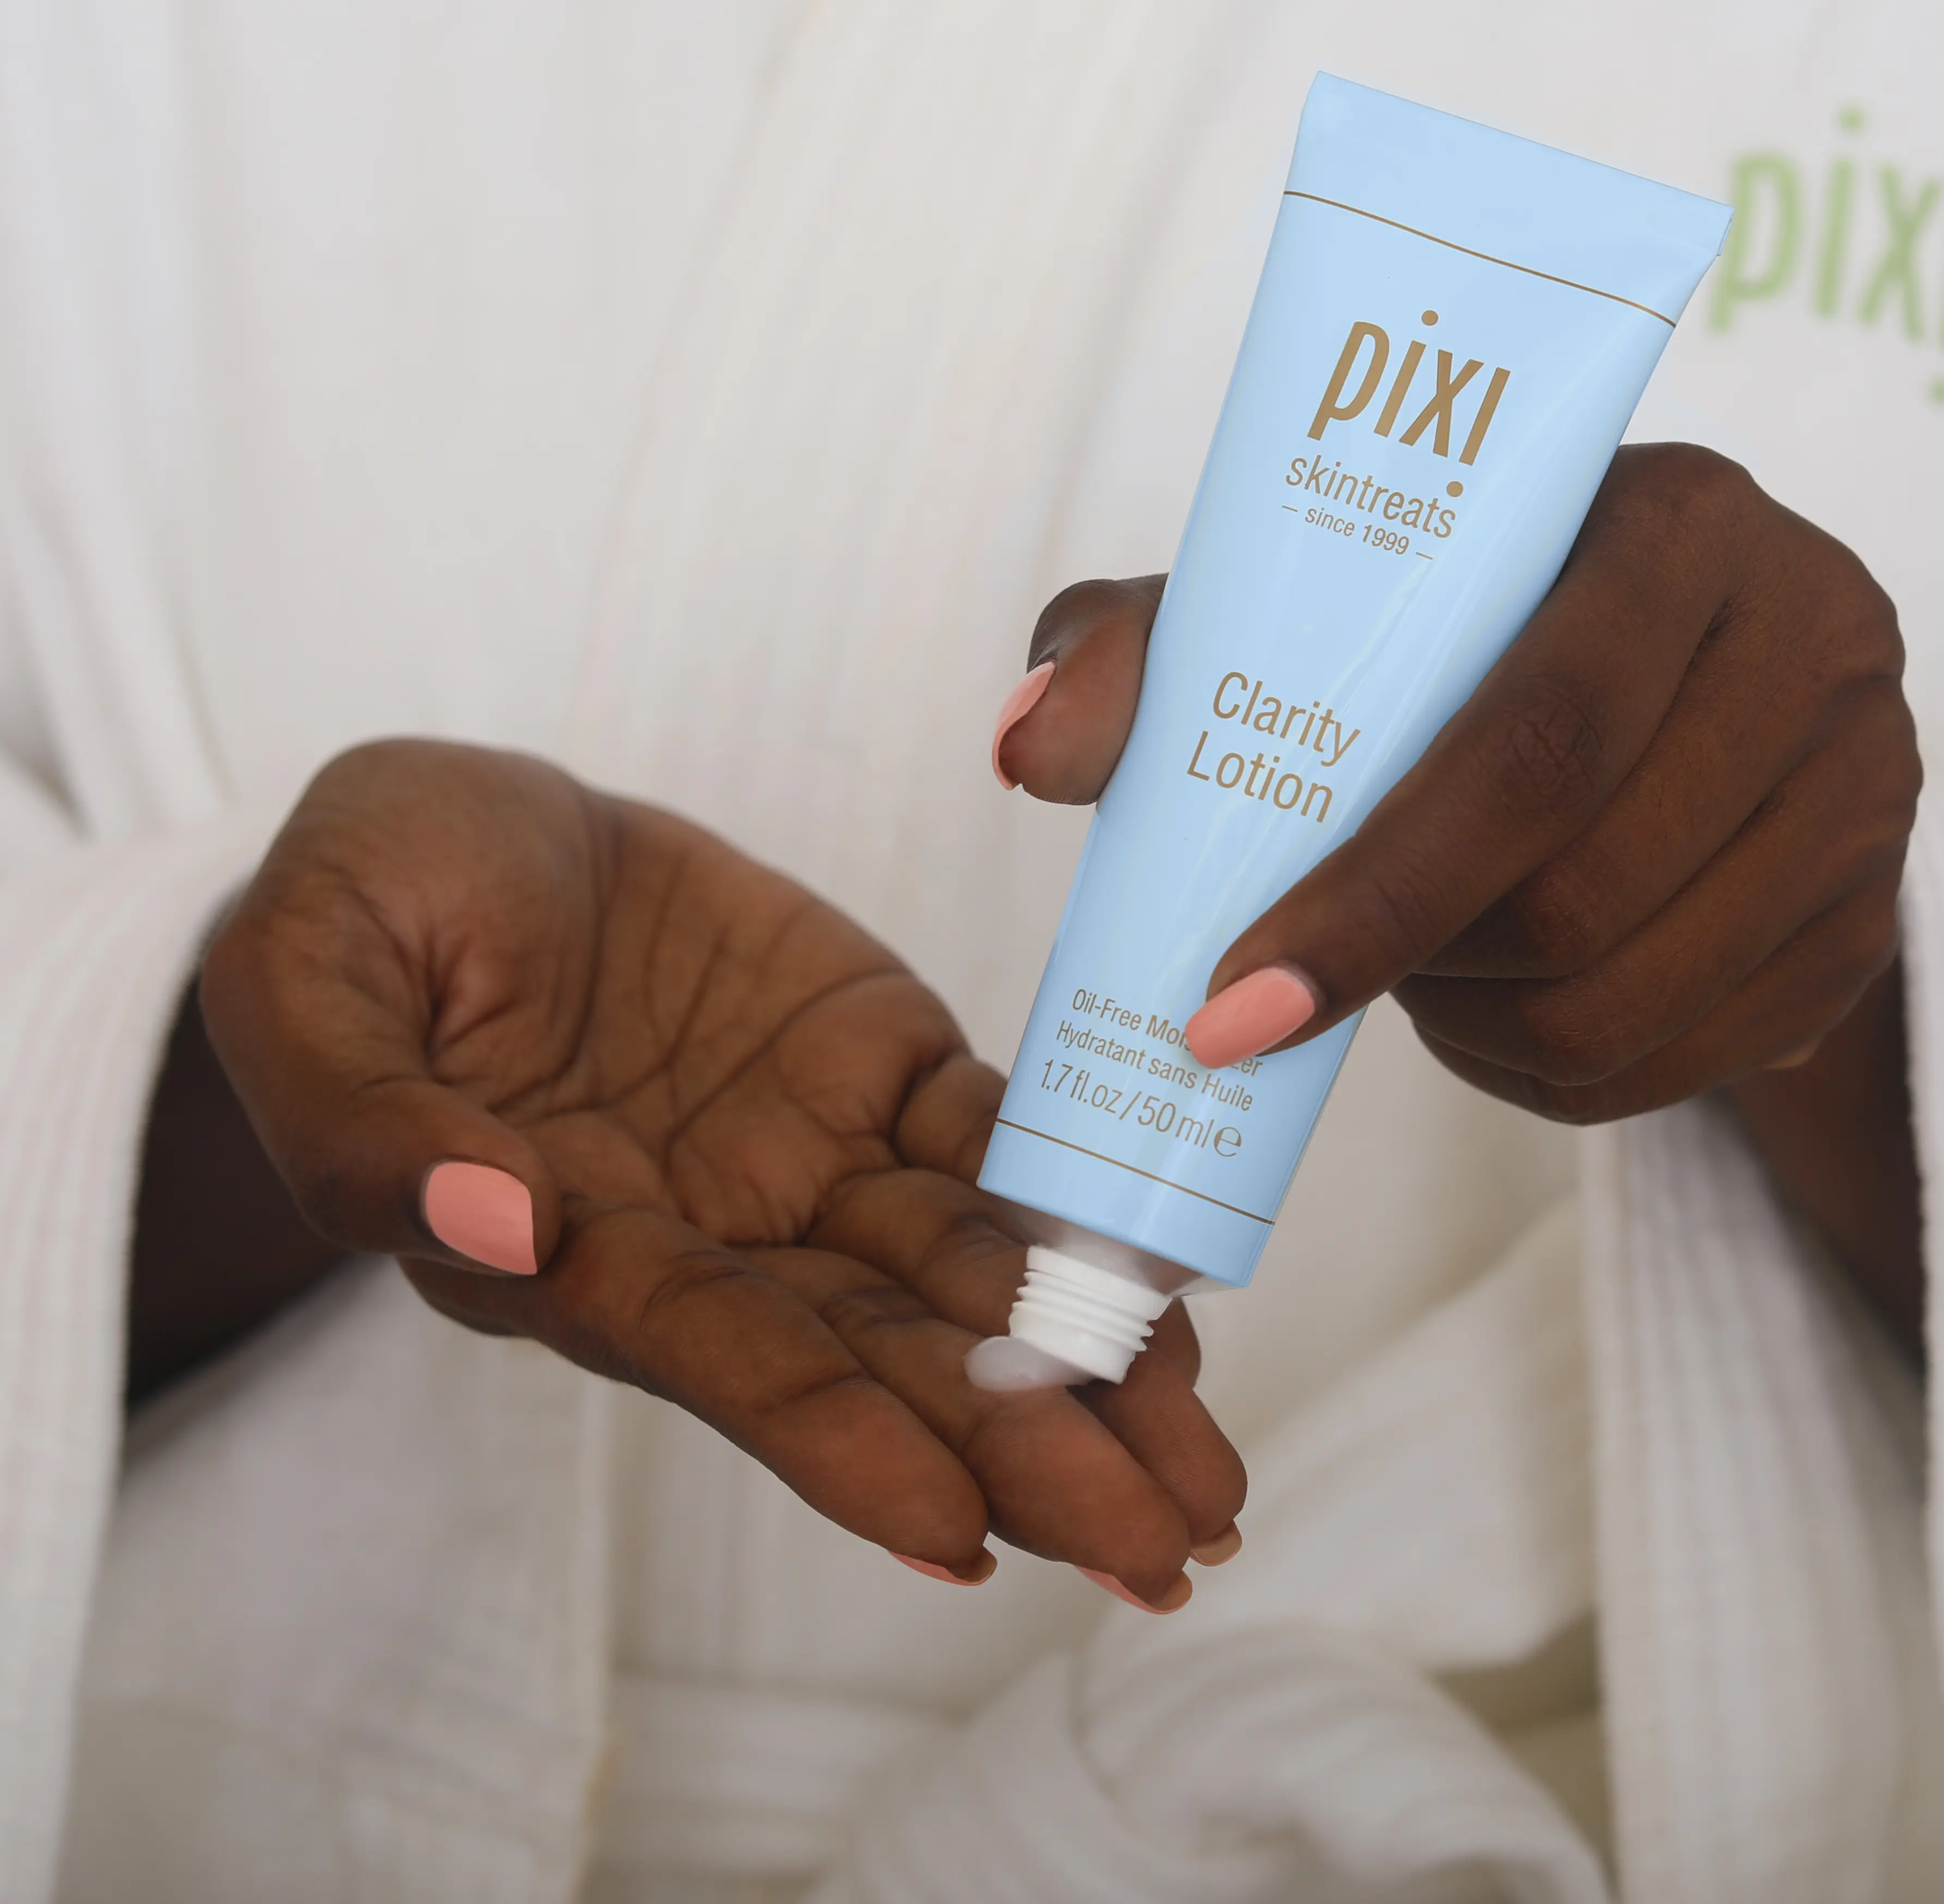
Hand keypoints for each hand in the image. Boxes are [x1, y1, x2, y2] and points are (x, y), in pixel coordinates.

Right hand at [201, 740, 1242, 1605]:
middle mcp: (710, 1231)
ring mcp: (802, 1148)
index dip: (837, 1439)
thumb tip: (495, 1223)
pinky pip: (989, 1143)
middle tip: (1166, 1550)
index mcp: (574, 1248)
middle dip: (1021, 1452)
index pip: (723, 1356)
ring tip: (1209, 1470)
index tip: (961, 1529)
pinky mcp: (873, 1057)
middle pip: (879, 1355)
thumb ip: (372, 1125)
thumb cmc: (363, 901)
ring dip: (1088, 1369)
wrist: (468, 819)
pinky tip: (1169, 1292)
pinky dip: (1076, 1211)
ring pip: (960, 1275)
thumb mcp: (309, 987)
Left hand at [996, 444, 1918, 1128]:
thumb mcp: (1291, 606)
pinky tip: (1491, 1013)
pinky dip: (1556, 1079)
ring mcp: (1868, 791)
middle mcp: (1814, 638)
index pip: (1532, 738)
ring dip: (1474, 1031)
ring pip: (1632, 997)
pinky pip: (1690, 1066)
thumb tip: (1029, 749)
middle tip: (1302, 979)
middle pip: (1583, 887)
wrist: (1660, 691)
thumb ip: (1149, 650)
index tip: (1230, 1006)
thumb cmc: (1443, 636)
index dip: (1373, 891)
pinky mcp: (1871, 921)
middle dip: (1411, 971)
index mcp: (1680, 521)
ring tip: (1401, 977)